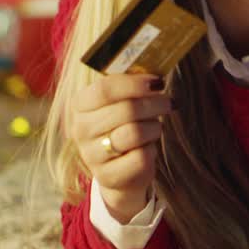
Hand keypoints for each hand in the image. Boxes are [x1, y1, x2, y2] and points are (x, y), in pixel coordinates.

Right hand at [68, 73, 171, 219]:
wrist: (120, 171)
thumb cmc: (125, 126)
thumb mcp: (122, 103)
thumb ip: (132, 85)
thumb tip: (157, 72)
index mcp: (80, 105)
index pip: (104, 89)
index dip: (134, 84)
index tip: (157, 82)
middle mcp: (81, 129)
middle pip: (126, 110)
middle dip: (155, 104)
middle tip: (168, 103)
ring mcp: (92, 155)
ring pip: (136, 132)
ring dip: (154, 127)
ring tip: (154, 128)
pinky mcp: (108, 176)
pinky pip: (141, 157)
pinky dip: (151, 151)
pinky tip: (146, 149)